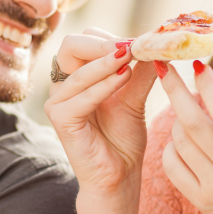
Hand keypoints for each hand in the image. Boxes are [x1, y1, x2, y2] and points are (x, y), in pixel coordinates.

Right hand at [43, 29, 156, 199]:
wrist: (120, 175)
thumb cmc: (123, 138)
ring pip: (78, 69)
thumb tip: (155, 42)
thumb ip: (141, 71)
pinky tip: (125, 77)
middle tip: (131, 46)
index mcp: (77, 75)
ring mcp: (57, 102)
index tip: (139, 41)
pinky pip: (81, 96)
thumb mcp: (135, 96)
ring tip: (132, 57)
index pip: (85, 40)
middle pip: (71, 45)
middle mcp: (62, 85)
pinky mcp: (60, 120)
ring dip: (107, 62)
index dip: (110, 37)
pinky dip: (104, 85)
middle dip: (102, 43)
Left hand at [156, 60, 212, 213]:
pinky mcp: (198, 200)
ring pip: (179, 141)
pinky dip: (171, 146)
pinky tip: (181, 139)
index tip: (197, 64)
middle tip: (166, 68)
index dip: (207, 87)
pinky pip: (171, 164)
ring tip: (187, 111)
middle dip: (175, 91)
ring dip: (177, 119)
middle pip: (193, 124)